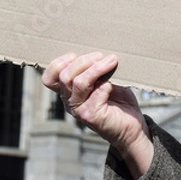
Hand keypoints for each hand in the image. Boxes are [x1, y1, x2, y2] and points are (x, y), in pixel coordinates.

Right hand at [42, 52, 153, 177]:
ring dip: (96, 69)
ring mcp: (79, 110)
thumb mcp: (103, 79)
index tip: (74, 54)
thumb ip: (95, 69)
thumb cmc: (118, 100)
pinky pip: (96, 94)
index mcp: (68, 92)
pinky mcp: (91, 116)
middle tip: (101, 56)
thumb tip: (98, 52)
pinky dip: (105, 85)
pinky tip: (113, 84)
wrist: (132, 126)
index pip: (49, 79)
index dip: (57, 64)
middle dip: (83, 61)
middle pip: (65, 76)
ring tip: (112, 61)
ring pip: (79, 83)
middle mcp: (69, 102)